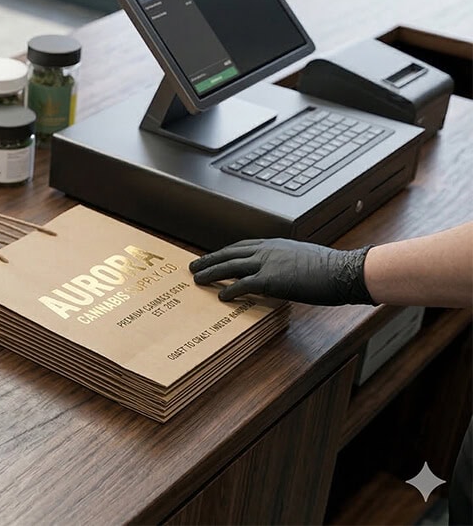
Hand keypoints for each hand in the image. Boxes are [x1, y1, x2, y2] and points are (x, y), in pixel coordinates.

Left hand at [189, 238, 374, 304]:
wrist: (345, 271)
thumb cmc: (332, 268)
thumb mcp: (305, 258)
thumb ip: (289, 262)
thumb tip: (285, 271)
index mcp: (276, 244)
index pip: (243, 246)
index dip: (226, 252)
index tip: (215, 255)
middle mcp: (268, 250)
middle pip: (230, 253)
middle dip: (210, 259)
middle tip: (194, 265)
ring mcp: (268, 264)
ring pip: (230, 267)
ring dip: (211, 272)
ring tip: (197, 279)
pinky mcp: (271, 280)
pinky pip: (244, 284)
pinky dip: (230, 289)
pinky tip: (220, 295)